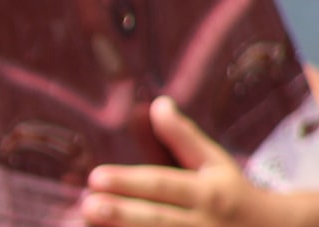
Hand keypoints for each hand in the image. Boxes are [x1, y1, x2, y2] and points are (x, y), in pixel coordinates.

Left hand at [80, 95, 316, 225]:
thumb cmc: (232, 193)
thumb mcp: (213, 162)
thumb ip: (181, 137)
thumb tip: (157, 103)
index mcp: (208, 192)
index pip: (163, 186)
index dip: (129, 182)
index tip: (95, 177)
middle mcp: (204, 223)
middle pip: (158, 220)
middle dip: (122, 213)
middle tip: (88, 205)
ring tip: (86, 223)